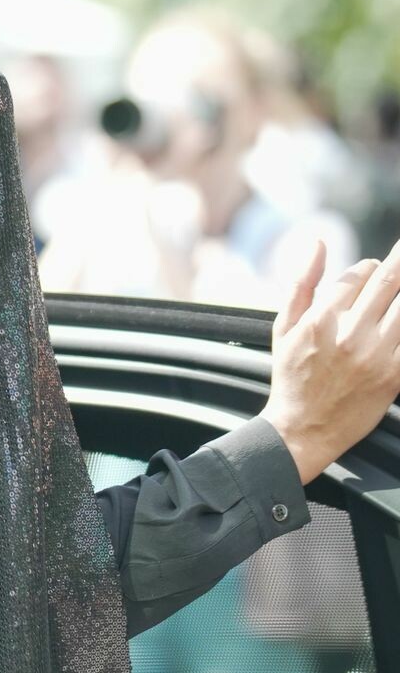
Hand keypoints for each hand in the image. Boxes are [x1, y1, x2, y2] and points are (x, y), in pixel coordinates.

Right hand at [259, 235, 399, 485]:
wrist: (302, 430)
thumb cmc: (292, 377)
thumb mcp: (284, 328)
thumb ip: (302, 282)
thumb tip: (319, 242)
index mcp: (323, 319)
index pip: (360, 273)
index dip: (369, 267)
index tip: (371, 271)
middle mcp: (352, 333)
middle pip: (390, 281)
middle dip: (398, 265)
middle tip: (399, 259)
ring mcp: (377, 355)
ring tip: (397, 290)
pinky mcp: (394, 375)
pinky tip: (395, 322)